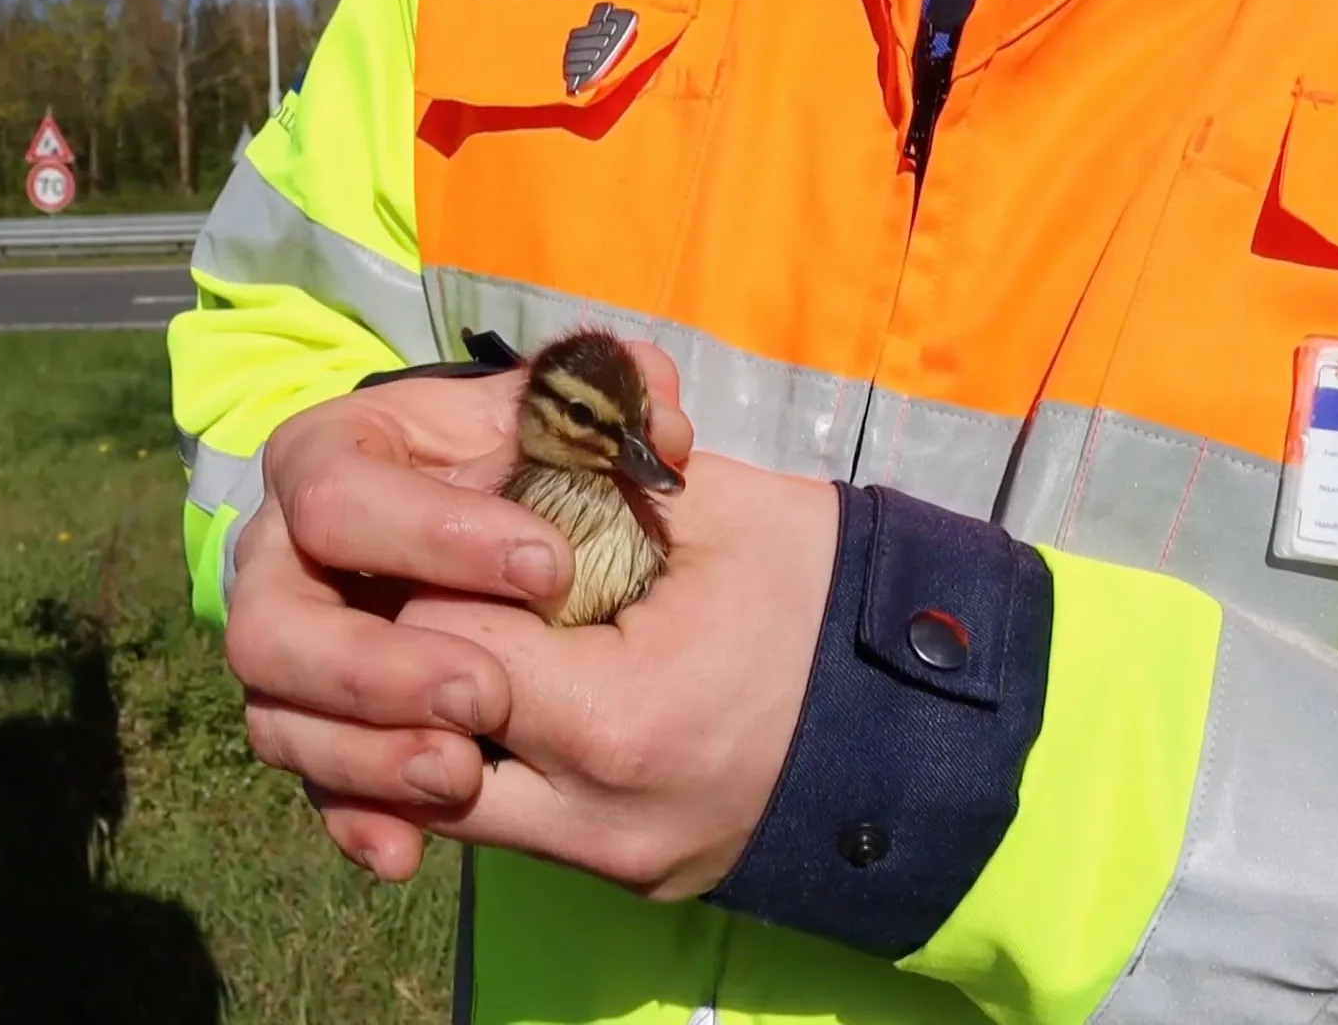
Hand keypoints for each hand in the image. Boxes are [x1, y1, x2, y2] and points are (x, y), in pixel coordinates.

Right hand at [224, 345, 693, 881]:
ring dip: (362, 754)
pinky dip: (355, 819)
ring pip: (277, 713)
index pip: (337, 491)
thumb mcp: (581, 422)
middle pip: (270, 619)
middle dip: (373, 665)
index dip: (430, 531)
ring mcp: (297, 649)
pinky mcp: (321, 725)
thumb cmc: (550, 471)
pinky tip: (405, 855)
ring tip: (461, 772)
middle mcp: (287, 556)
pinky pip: (312, 783)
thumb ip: (610, 397)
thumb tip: (654, 416)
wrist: (549, 550)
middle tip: (484, 693)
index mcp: (338, 458)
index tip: (549, 568)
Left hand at [390, 452, 837, 898]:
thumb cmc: (822, 593)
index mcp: (612, 719)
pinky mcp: (625, 877)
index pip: (437, 644)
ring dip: (443, 722)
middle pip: (413, 744)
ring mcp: (609, 862)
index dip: (430, 573)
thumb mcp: (711, 512)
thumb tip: (491, 459)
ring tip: (475, 642)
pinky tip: (519, 697)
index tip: (452, 531)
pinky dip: (497, 762)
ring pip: (448, 803)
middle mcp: (591, 817)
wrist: (924, 716)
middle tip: (442, 591)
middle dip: (415, 662)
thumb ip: (582, 485)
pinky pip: (513, 825)